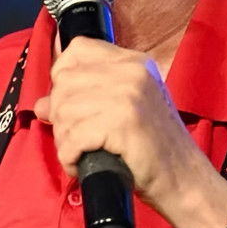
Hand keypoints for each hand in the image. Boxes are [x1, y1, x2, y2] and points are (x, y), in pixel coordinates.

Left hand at [35, 36, 198, 208]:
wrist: (185, 179)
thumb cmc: (152, 145)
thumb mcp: (124, 108)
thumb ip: (86, 97)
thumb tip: (41, 104)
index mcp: (132, 61)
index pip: (78, 48)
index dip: (63, 74)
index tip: (69, 99)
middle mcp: (130, 71)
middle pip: (65, 81)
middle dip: (60, 113)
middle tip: (73, 135)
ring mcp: (128, 95)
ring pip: (64, 110)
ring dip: (64, 138)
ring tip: (78, 151)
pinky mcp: (123, 123)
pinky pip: (74, 136)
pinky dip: (69, 156)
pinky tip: (80, 163)